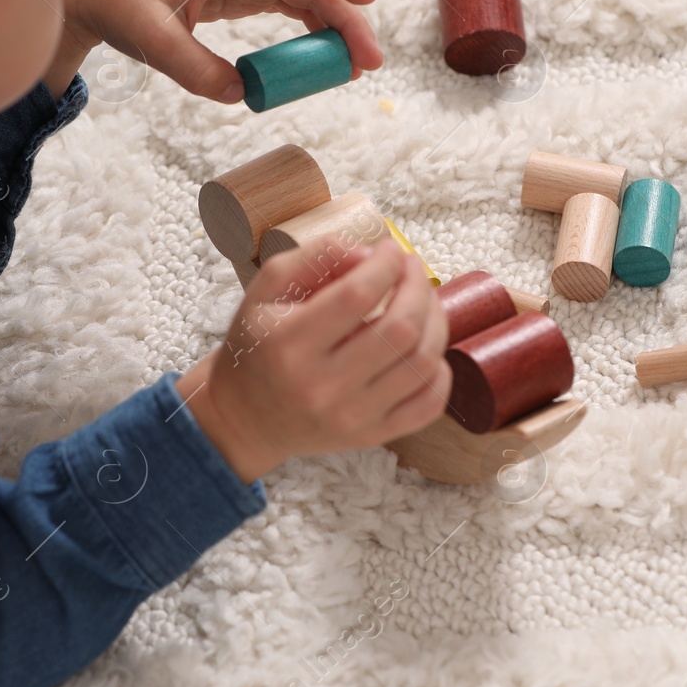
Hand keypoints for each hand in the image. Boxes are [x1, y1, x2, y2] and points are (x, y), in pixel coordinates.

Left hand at [54, 0, 385, 103]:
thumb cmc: (114, 0)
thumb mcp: (150, 38)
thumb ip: (194, 68)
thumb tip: (241, 95)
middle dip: (345, 19)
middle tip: (369, 63)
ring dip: (331, 29)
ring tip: (352, 68)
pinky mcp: (231, 0)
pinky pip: (281, 11)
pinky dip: (305, 32)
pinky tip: (318, 60)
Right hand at [176, 238, 450, 483]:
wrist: (246, 416)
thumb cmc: (260, 344)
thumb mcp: (269, 287)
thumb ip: (317, 256)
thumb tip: (372, 255)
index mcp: (290, 344)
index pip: (358, 295)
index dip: (385, 265)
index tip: (389, 250)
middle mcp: (321, 386)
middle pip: (400, 329)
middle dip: (418, 287)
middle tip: (411, 269)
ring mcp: (351, 417)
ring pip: (421, 363)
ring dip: (435, 321)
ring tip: (423, 301)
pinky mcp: (371, 436)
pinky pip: (428, 404)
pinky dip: (440, 370)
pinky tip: (425, 346)